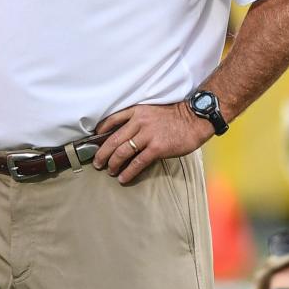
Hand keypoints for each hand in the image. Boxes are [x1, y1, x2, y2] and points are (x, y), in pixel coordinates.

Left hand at [92, 101, 212, 183]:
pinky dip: (128, 172)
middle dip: (102, 153)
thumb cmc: (174, 115)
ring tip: (109, 171)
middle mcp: (138, 122)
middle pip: (113, 139)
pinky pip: (137, 162)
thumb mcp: (151, 110)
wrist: (194, 118)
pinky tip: (123, 178)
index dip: (100, 132)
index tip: (94, 141)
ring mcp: (147, 135)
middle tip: (97, 162)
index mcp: (136, 111)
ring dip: (113, 163)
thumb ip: (137, 119)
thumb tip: (123, 134)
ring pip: (122, 151)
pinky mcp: (157, 148)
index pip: (111, 120)